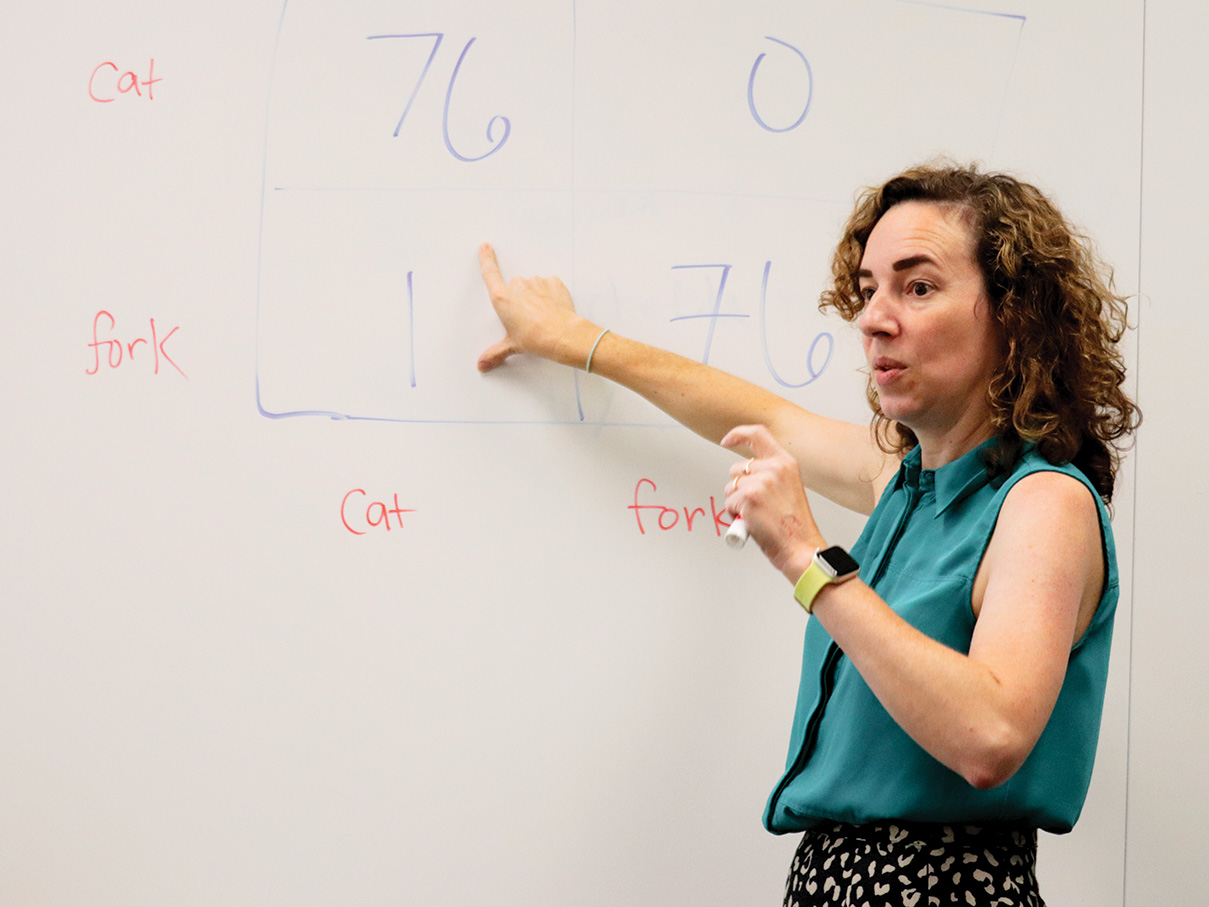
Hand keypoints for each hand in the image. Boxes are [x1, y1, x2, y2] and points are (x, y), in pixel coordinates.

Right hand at [477, 242, 582, 371]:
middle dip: (520, 300)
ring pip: (533, 287)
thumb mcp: (512, 346)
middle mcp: (518, 286)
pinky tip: (552, 309)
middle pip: (515, 288)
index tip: (486, 247)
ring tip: (542, 317)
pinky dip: (551, 295)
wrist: (562, 335)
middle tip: (527, 319)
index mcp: (503, 299)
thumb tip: (483, 364)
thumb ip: (495, 353)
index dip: (486, 259)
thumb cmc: (536, 338)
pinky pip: (549, 286)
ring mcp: (536, 282)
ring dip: (536, 297)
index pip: (490, 274)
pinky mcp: (554, 282)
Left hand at [721, 425, 823, 582]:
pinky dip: (734, 515)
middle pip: (737, 469)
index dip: (738, 434)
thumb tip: (748, 471)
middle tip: (755, 505)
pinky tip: (751, 522)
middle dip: (739, 487)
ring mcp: (760, 483)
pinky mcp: (748, 499)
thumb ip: (772, 473)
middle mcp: (773, 469)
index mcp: (786, 463)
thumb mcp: (790, 487)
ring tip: (755, 515)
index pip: (758, 434)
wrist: (801, 548)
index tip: (726, 441)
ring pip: (730, 487)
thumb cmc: (795, 525)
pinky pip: (728, 503)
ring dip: (736, 502)